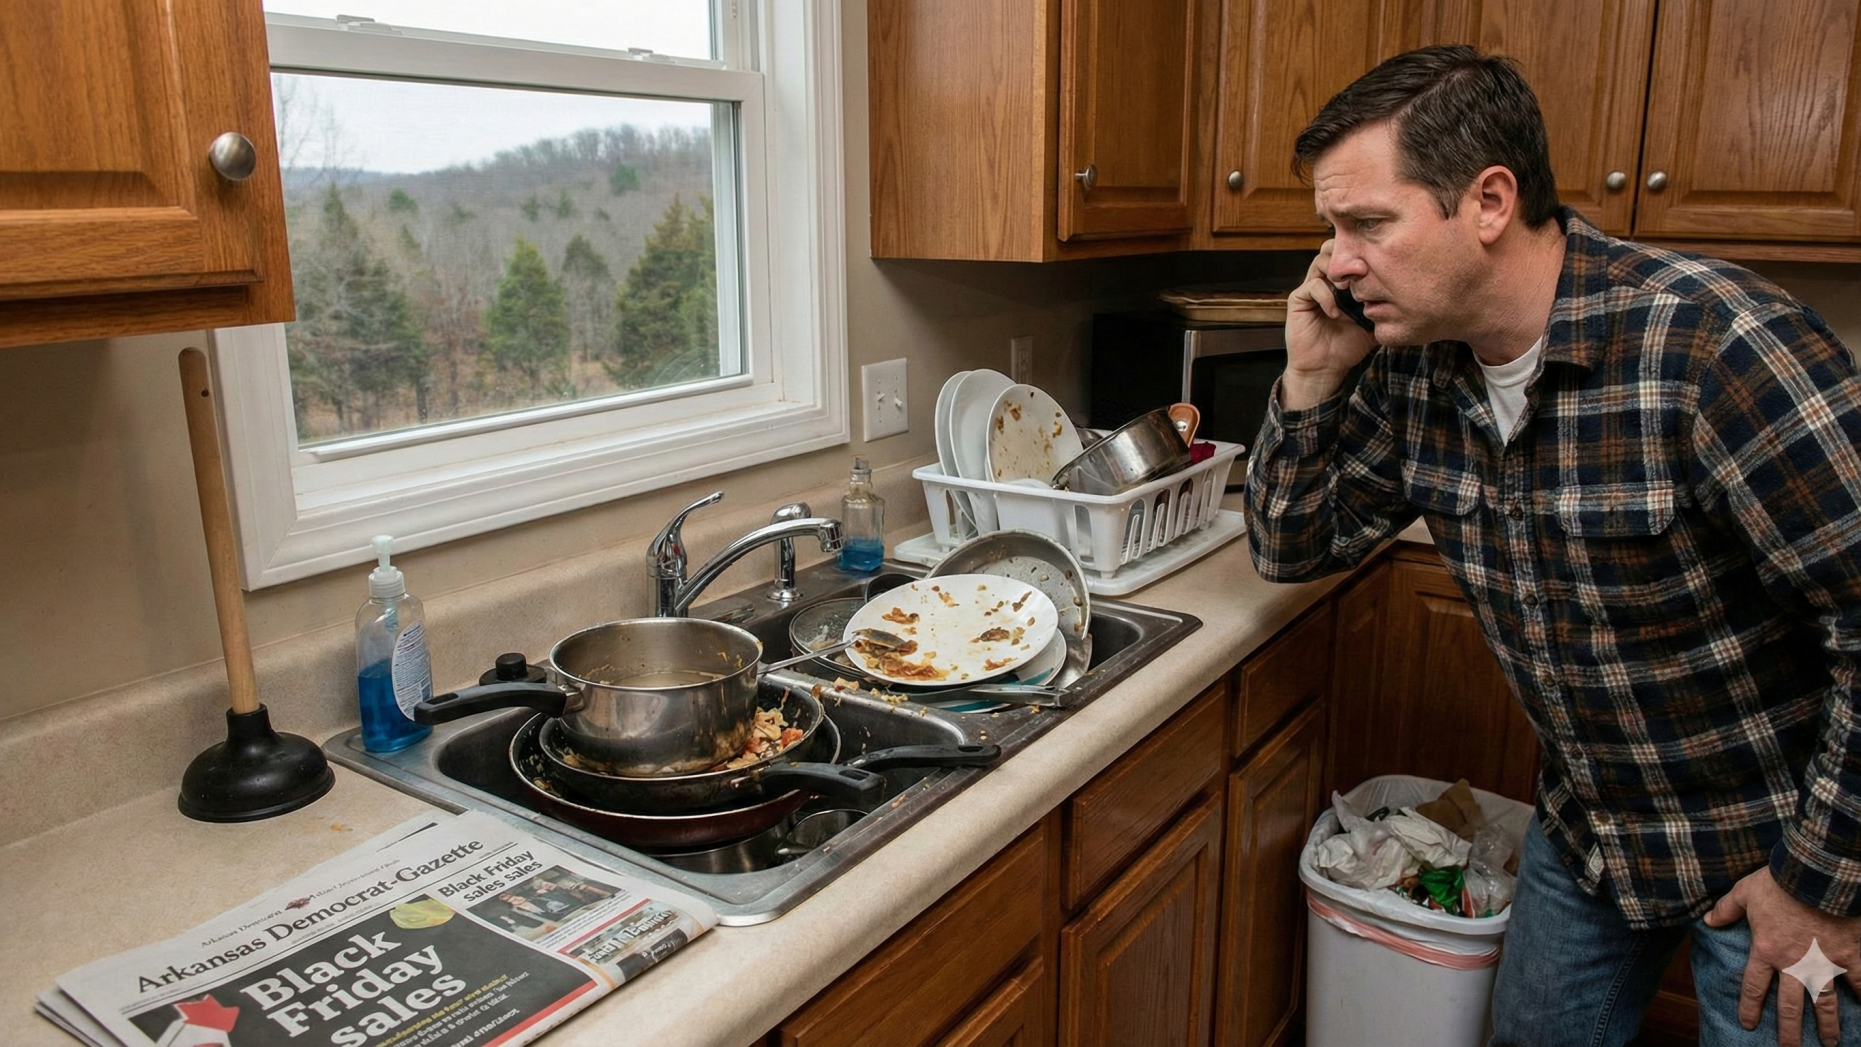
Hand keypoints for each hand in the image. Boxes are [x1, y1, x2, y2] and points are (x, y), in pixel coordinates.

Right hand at [1282, 239, 1377, 409]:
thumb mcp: (1373, 325)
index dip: (1361, 252)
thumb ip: (1384, 309)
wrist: (1325, 368)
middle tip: (1362, 269)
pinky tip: (1335, 313)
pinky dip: (1326, 296)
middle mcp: (1327, 281)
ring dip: (1336, 271)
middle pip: (1331, 249)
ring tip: (1348, 288)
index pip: (1349, 255)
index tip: (1376, 263)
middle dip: (1346, 254)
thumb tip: (1407, 296)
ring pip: (1320, 261)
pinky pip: (1312, 286)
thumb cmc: (1347, 347)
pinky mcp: (1299, 300)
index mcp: (1343, 284)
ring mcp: (1311, 289)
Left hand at [1704, 866, 1860, 1046]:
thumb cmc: (1779, 882)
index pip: (1754, 987)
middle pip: (1790, 1006)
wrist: (1817, 876)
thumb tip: (1708, 920)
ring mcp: (1824, 964)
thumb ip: (1727, 909)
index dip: (1750, 1008)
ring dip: (1827, 1025)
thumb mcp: (1745, 892)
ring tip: (1829, 1043)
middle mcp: (1794, 965)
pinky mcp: (1850, 956)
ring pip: (1824, 1003)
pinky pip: (1860, 983)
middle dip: (1789, 1031)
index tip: (1749, 1025)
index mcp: (1766, 951)